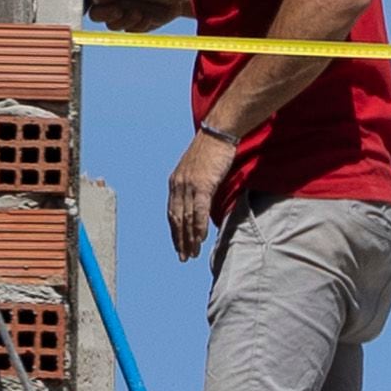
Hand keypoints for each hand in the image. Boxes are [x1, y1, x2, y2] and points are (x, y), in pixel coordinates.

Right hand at [84, 0, 189, 32]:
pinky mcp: (134, 26)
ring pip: (112, 26)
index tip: (82, 11)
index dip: (81, 4)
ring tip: (140, 12)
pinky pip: (129, 31)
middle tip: (119, 10)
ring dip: (125, 21)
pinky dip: (138, 25)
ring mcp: (122, 15)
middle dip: (107, 14)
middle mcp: (112, 2)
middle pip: (96, 15)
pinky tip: (148, 17)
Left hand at [165, 132, 237, 256]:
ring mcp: (188, 185)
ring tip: (192, 253)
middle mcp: (177, 185)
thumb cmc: (213, 149)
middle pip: (176, 219)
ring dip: (189, 238)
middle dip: (179, 240)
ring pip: (187, 218)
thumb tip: (203, 199)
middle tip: (184, 257)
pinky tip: (200, 239)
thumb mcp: (200, 169)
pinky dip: (199, 226)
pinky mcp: (202, 184)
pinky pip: (199, 210)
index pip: (172, 212)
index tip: (179, 245)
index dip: (175, 231)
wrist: (218, 133)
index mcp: (175, 182)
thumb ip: (199, 184)